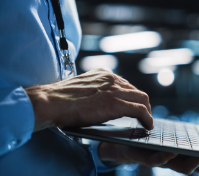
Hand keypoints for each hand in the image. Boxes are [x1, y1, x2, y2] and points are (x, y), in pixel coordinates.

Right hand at [25, 68, 152, 131]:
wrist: (51, 102)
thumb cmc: (60, 99)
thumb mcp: (82, 88)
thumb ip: (95, 91)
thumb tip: (102, 103)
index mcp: (103, 73)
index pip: (126, 84)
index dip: (131, 97)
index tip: (133, 106)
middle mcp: (112, 79)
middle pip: (136, 91)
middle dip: (142, 104)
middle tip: (143, 116)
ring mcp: (115, 90)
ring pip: (142, 99)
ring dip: (147, 112)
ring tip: (146, 122)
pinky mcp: (116, 104)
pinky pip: (140, 110)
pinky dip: (147, 118)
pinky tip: (147, 125)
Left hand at [98, 142, 198, 174]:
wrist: (118, 141)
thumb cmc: (144, 137)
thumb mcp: (164, 135)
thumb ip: (178, 136)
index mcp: (176, 156)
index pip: (198, 162)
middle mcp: (170, 161)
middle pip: (192, 168)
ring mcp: (158, 161)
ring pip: (179, 167)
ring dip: (192, 162)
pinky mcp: (144, 158)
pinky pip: (158, 160)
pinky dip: (167, 156)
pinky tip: (174, 149)